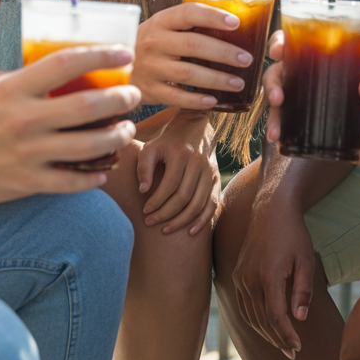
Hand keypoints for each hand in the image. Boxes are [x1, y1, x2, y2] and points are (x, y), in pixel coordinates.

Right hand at [0, 45, 139, 203]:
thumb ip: (28, 84)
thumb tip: (71, 71)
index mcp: (12, 89)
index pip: (66, 62)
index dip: (101, 55)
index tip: (125, 52)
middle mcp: (21, 120)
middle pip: (86, 106)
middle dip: (120, 99)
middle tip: (134, 95)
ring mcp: (25, 154)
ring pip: (87, 145)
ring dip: (116, 136)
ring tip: (126, 129)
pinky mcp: (25, 183)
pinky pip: (71, 181)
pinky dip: (93, 176)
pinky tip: (104, 170)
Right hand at [132, 3, 252, 108]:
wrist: (112, 65)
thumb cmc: (151, 43)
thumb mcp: (163, 27)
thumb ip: (189, 25)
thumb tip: (234, 23)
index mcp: (161, 21)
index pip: (189, 13)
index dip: (213, 16)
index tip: (236, 22)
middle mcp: (154, 42)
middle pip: (194, 45)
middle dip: (224, 53)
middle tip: (246, 59)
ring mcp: (150, 67)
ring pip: (188, 73)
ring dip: (217, 79)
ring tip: (239, 83)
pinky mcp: (149, 90)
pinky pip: (176, 97)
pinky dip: (196, 100)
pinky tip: (214, 100)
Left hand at [136, 110, 220, 234]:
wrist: (193, 128)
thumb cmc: (166, 142)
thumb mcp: (151, 147)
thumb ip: (144, 167)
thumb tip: (143, 191)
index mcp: (182, 153)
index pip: (170, 184)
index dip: (156, 201)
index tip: (144, 211)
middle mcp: (199, 162)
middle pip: (184, 196)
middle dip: (166, 213)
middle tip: (150, 222)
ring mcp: (210, 171)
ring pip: (198, 203)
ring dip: (182, 220)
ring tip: (165, 230)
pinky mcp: (216, 179)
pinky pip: (213, 204)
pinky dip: (203, 220)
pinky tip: (190, 231)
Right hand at [232, 194, 315, 359]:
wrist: (271, 209)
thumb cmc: (294, 233)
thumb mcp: (306, 260)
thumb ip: (303, 290)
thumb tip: (299, 319)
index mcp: (268, 276)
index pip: (276, 317)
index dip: (287, 336)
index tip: (298, 349)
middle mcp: (249, 279)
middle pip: (261, 320)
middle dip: (277, 340)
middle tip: (292, 353)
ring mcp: (240, 276)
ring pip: (250, 316)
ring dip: (265, 333)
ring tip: (282, 343)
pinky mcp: (237, 274)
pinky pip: (243, 305)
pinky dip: (254, 319)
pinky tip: (267, 326)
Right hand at [264, 34, 359, 175]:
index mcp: (331, 62)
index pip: (300, 43)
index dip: (284, 41)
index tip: (280, 48)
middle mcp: (314, 79)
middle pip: (281, 70)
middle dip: (272, 80)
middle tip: (277, 95)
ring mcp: (308, 103)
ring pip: (279, 98)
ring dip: (272, 111)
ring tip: (276, 128)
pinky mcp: (308, 126)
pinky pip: (286, 124)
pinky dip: (278, 129)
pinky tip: (277, 138)